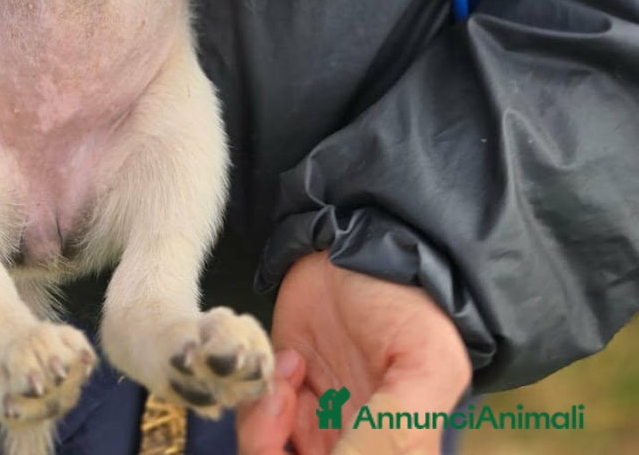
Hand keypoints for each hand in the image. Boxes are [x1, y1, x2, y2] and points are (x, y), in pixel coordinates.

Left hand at [237, 252, 471, 454]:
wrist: (363, 246)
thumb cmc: (409, 306)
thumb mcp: (425, 365)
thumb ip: (394, 430)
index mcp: (396, 452)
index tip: (320, 443)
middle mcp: (355, 447)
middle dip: (272, 454)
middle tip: (286, 406)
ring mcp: (317, 428)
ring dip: (263, 432)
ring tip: (288, 382)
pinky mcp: (284, 396)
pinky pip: (255, 421)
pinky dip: (258, 400)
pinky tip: (290, 362)